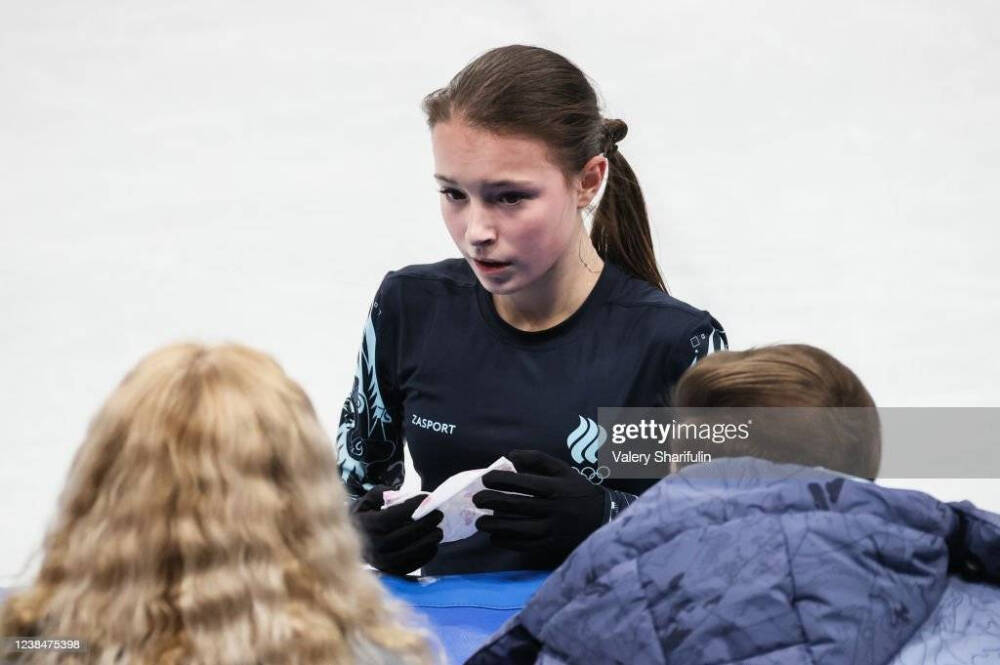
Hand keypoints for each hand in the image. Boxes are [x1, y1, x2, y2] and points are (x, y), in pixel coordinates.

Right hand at [351, 485, 442, 575]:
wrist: (355, 539)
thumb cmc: (368, 515)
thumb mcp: (370, 499)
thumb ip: (383, 493)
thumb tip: (404, 495)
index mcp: (365, 525)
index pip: (389, 518)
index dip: (409, 508)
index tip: (426, 498)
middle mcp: (371, 546)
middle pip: (401, 537)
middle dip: (423, 525)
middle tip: (438, 515)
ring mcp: (381, 562)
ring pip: (407, 553)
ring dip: (427, 542)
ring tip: (439, 531)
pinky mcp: (390, 571)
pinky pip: (410, 566)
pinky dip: (425, 556)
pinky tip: (433, 545)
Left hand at [472, 449, 607, 565]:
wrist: (602, 518)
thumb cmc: (576, 490)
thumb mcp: (562, 470)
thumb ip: (537, 459)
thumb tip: (511, 456)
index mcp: (555, 487)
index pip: (523, 483)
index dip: (501, 480)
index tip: (486, 479)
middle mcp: (553, 508)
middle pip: (517, 505)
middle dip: (492, 501)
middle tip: (476, 500)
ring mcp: (552, 529)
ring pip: (518, 528)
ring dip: (495, 525)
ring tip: (480, 522)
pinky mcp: (551, 545)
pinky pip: (524, 545)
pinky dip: (507, 542)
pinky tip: (495, 537)